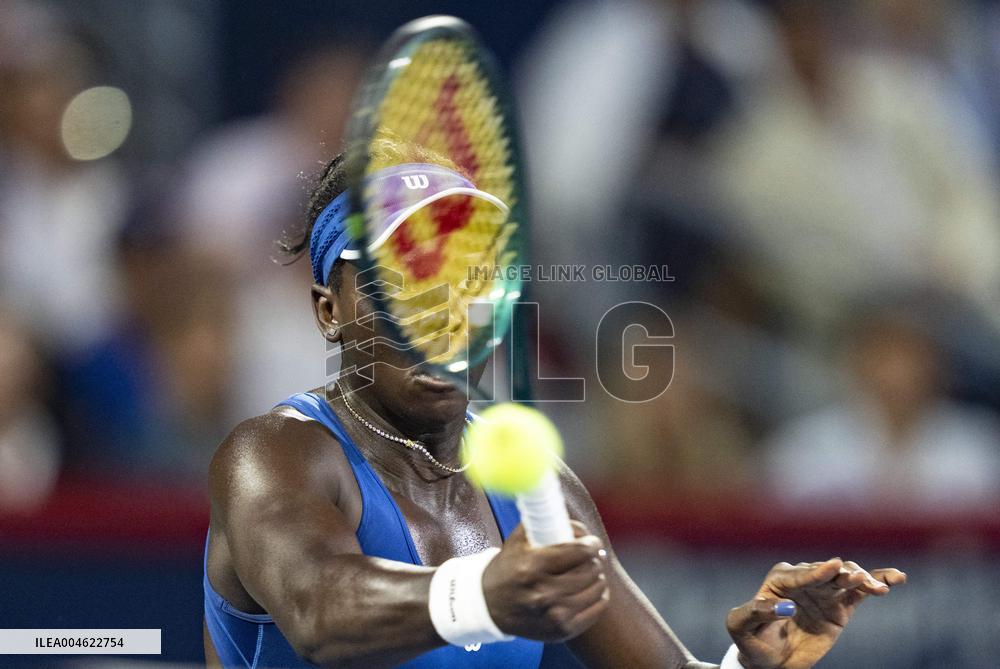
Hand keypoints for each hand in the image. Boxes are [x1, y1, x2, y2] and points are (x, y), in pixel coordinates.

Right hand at [483, 521, 610, 641]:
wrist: (489, 607)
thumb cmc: (507, 568)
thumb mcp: (517, 541)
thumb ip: (543, 520)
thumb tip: (576, 520)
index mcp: (532, 567)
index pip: (578, 552)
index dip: (591, 544)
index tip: (593, 542)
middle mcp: (542, 593)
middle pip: (589, 570)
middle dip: (594, 559)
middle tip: (592, 556)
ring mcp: (553, 615)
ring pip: (596, 589)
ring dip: (598, 577)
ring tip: (592, 572)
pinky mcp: (562, 631)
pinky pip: (596, 610)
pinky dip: (599, 597)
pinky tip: (593, 590)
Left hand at [725, 558, 905, 668]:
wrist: (771, 660)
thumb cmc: (751, 638)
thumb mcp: (741, 626)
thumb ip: (756, 612)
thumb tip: (784, 606)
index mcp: (779, 580)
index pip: (800, 574)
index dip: (816, 572)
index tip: (833, 566)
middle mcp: (803, 579)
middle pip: (827, 573)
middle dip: (843, 574)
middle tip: (857, 579)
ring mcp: (824, 591)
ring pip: (846, 579)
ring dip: (862, 578)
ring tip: (875, 586)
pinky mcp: (840, 605)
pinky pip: (860, 592)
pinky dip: (878, 582)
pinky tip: (896, 578)